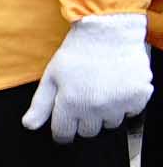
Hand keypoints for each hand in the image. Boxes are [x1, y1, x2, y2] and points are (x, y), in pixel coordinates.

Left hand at [26, 10, 153, 141]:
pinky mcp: (139, 97)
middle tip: (84, 100)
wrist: (109, 31)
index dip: (62, 131)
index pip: (64, 135)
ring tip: (102, 91)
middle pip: (88, 132)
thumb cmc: (77, 52)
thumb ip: (40, 104)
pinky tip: (118, 87)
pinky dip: (125, 104)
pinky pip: (131, 112)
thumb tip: (29, 126)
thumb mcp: (51, 76)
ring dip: (105, 114)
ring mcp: (119, 103)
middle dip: (83, 121)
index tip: (65, 124)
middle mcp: (95, 108)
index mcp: (70, 104)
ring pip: (110, 124)